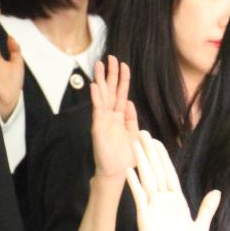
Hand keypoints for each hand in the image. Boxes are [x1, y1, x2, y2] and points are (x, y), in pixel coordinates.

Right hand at [91, 56, 137, 181]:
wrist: (117, 172)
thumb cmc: (126, 157)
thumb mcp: (135, 135)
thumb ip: (132, 119)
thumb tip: (130, 103)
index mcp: (120, 117)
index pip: (121, 94)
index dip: (122, 80)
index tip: (123, 65)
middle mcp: (110, 116)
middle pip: (110, 90)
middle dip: (111, 74)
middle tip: (111, 57)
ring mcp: (103, 120)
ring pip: (102, 96)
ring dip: (100, 80)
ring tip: (99, 64)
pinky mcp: (98, 127)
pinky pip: (97, 109)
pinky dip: (96, 97)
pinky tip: (94, 85)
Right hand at [126, 132, 219, 230]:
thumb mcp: (201, 227)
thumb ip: (207, 209)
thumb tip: (217, 192)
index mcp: (177, 201)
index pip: (169, 173)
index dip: (163, 157)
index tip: (157, 142)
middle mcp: (163, 201)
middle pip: (156, 171)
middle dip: (150, 152)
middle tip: (142, 133)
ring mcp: (153, 207)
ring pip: (147, 179)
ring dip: (142, 161)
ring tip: (135, 144)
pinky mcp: (145, 217)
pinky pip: (139, 197)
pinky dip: (135, 183)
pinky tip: (129, 170)